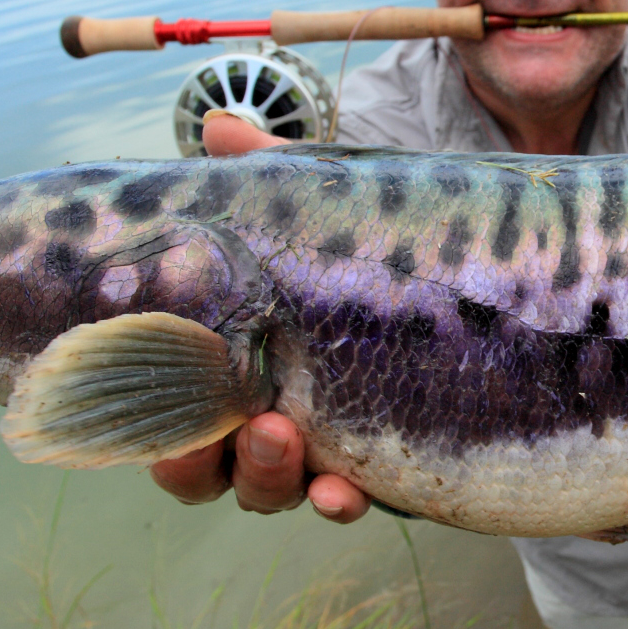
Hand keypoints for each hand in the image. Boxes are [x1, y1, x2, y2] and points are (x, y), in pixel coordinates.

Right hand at [147, 111, 371, 520]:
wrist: (481, 293)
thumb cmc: (371, 254)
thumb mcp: (323, 213)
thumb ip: (270, 177)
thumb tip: (218, 125)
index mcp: (229, 367)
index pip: (167, 410)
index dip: (147, 422)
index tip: (153, 401)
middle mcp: (261, 419)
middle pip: (206, 469)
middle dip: (205, 459)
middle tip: (231, 421)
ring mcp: (318, 451)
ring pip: (266, 490)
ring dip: (266, 476)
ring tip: (282, 439)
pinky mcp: (375, 470)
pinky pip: (343, 501)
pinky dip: (336, 503)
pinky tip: (343, 494)